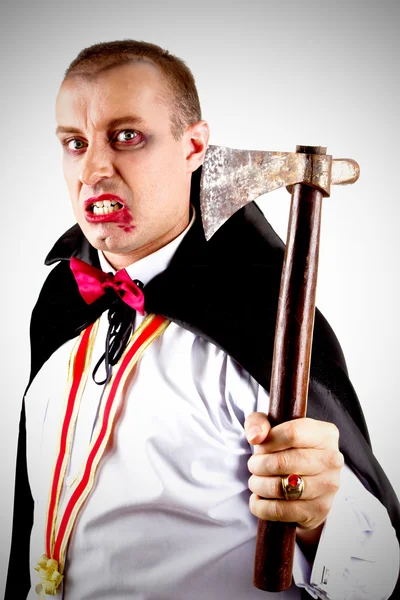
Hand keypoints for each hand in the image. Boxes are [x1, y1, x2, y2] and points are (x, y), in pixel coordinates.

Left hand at [245, 412, 343, 535]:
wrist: (305, 478)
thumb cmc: (285, 447)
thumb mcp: (272, 425)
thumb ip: (258, 422)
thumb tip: (255, 437)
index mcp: (325, 434)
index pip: (292, 434)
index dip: (268, 441)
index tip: (259, 446)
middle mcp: (332, 459)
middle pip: (284, 462)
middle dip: (258, 465)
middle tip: (253, 466)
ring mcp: (328, 487)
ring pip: (281, 487)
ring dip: (259, 485)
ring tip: (255, 482)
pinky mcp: (319, 510)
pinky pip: (282, 511)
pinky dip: (262, 507)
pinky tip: (258, 500)